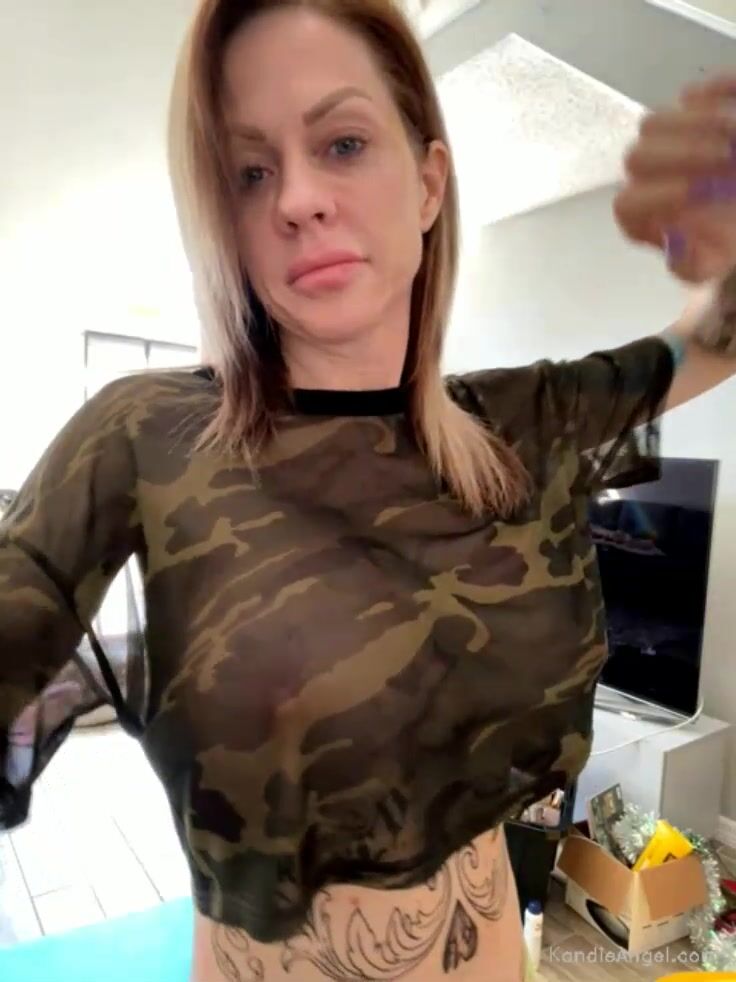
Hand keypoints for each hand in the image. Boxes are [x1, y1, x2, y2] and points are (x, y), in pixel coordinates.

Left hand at [613, 75, 735, 284]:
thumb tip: (676, 239)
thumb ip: (690, 263)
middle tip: (726, 159)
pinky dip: (716, 92)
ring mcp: (661, 138)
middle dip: (682, 156)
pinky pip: (693, 93)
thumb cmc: (719, 241)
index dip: (658, 196)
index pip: (628, 203)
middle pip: (637, 157)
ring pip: (653, 124)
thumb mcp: (707, 263)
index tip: (695, 192)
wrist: (735, 219)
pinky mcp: (690, 110)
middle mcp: (640, 175)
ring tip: (734, 140)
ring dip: (696, 125)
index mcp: (638, 214)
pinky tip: (735, 103)